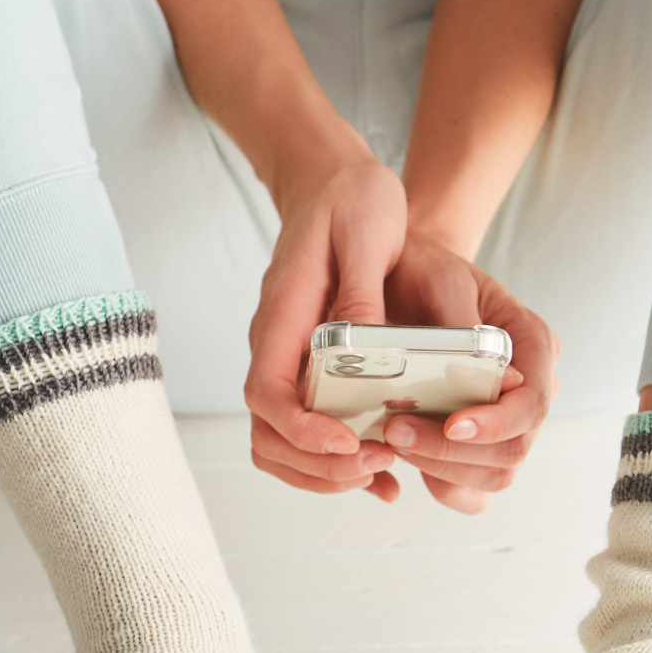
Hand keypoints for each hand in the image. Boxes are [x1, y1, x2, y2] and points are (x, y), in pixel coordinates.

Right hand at [245, 156, 407, 501]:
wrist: (334, 180)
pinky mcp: (309, 365)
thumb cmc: (352, 200)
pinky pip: (306, 427)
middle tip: (378, 465)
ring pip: (280, 440)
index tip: (351, 443)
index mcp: (284, 314)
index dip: (303, 431)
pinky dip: (335, 458)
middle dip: (318, 463)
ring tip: (382, 472)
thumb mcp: (367, 232)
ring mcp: (288, 357)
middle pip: (267, 431)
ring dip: (324, 470)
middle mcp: (275, 343)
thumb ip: (363, 292)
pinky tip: (383, 468)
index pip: (268, 392)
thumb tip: (366, 348)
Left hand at [378, 230, 558, 513]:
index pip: (533, 403)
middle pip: (513, 451)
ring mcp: (505, 421)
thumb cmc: (423, 272)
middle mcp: (530, 389)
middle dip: (454, 452)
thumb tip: (505, 380)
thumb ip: (468, 328)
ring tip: (393, 441)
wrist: (403, 276)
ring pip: (492, 476)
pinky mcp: (477, 445)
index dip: (496, 424)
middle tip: (395, 432)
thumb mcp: (441, 282)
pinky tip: (403, 460)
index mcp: (535, 344)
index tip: (453, 424)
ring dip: (441, 469)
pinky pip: (470, 489)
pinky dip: (438, 484)